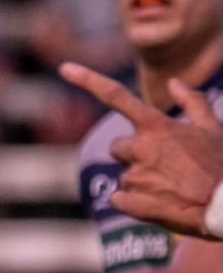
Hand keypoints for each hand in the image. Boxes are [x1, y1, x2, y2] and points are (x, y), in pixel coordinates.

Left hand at [60, 64, 222, 235]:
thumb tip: (174, 82)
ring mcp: (134, 175)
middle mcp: (140, 147)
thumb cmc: (221, 164)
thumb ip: (191, 102)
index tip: (64, 68)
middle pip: (117, 148)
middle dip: (134, 155)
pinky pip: (118, 200)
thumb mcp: (212, 128)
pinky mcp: (131, 202)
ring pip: (123, 176)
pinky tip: (159, 204)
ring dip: (140, 181)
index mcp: (156, 126)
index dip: (87, 80)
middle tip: (164, 167)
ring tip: (169, 187)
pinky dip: (133, 204)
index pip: (116, 96)